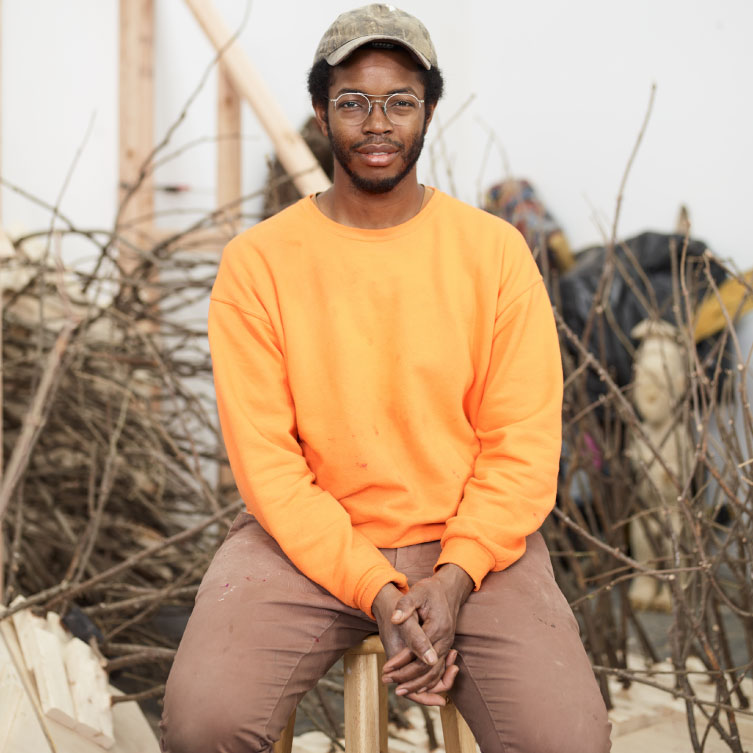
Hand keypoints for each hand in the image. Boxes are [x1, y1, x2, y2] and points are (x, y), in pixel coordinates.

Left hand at [381, 565, 472, 703]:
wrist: (448, 590)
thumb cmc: (430, 591)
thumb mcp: (416, 593)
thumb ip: (405, 606)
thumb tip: (394, 619)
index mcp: (438, 627)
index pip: (418, 651)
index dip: (401, 661)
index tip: (386, 668)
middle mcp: (445, 640)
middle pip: (428, 668)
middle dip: (408, 678)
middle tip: (388, 682)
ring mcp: (447, 646)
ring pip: (435, 673)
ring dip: (418, 685)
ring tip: (399, 690)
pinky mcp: (445, 648)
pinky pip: (439, 671)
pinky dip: (428, 682)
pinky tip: (414, 688)